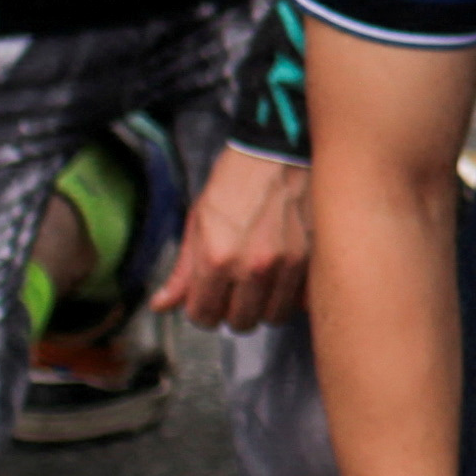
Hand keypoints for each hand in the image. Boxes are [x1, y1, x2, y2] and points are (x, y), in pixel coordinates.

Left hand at [153, 142, 309, 333]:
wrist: (277, 152)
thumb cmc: (232, 183)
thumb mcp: (197, 222)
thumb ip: (183, 270)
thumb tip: (161, 306)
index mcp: (217, 259)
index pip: (204, 316)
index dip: (200, 310)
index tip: (205, 298)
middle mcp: (254, 267)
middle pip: (240, 322)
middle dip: (231, 311)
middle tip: (232, 291)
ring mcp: (288, 265)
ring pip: (273, 317)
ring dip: (263, 307)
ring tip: (258, 286)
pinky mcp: (314, 258)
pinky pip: (301, 301)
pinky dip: (290, 297)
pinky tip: (282, 279)